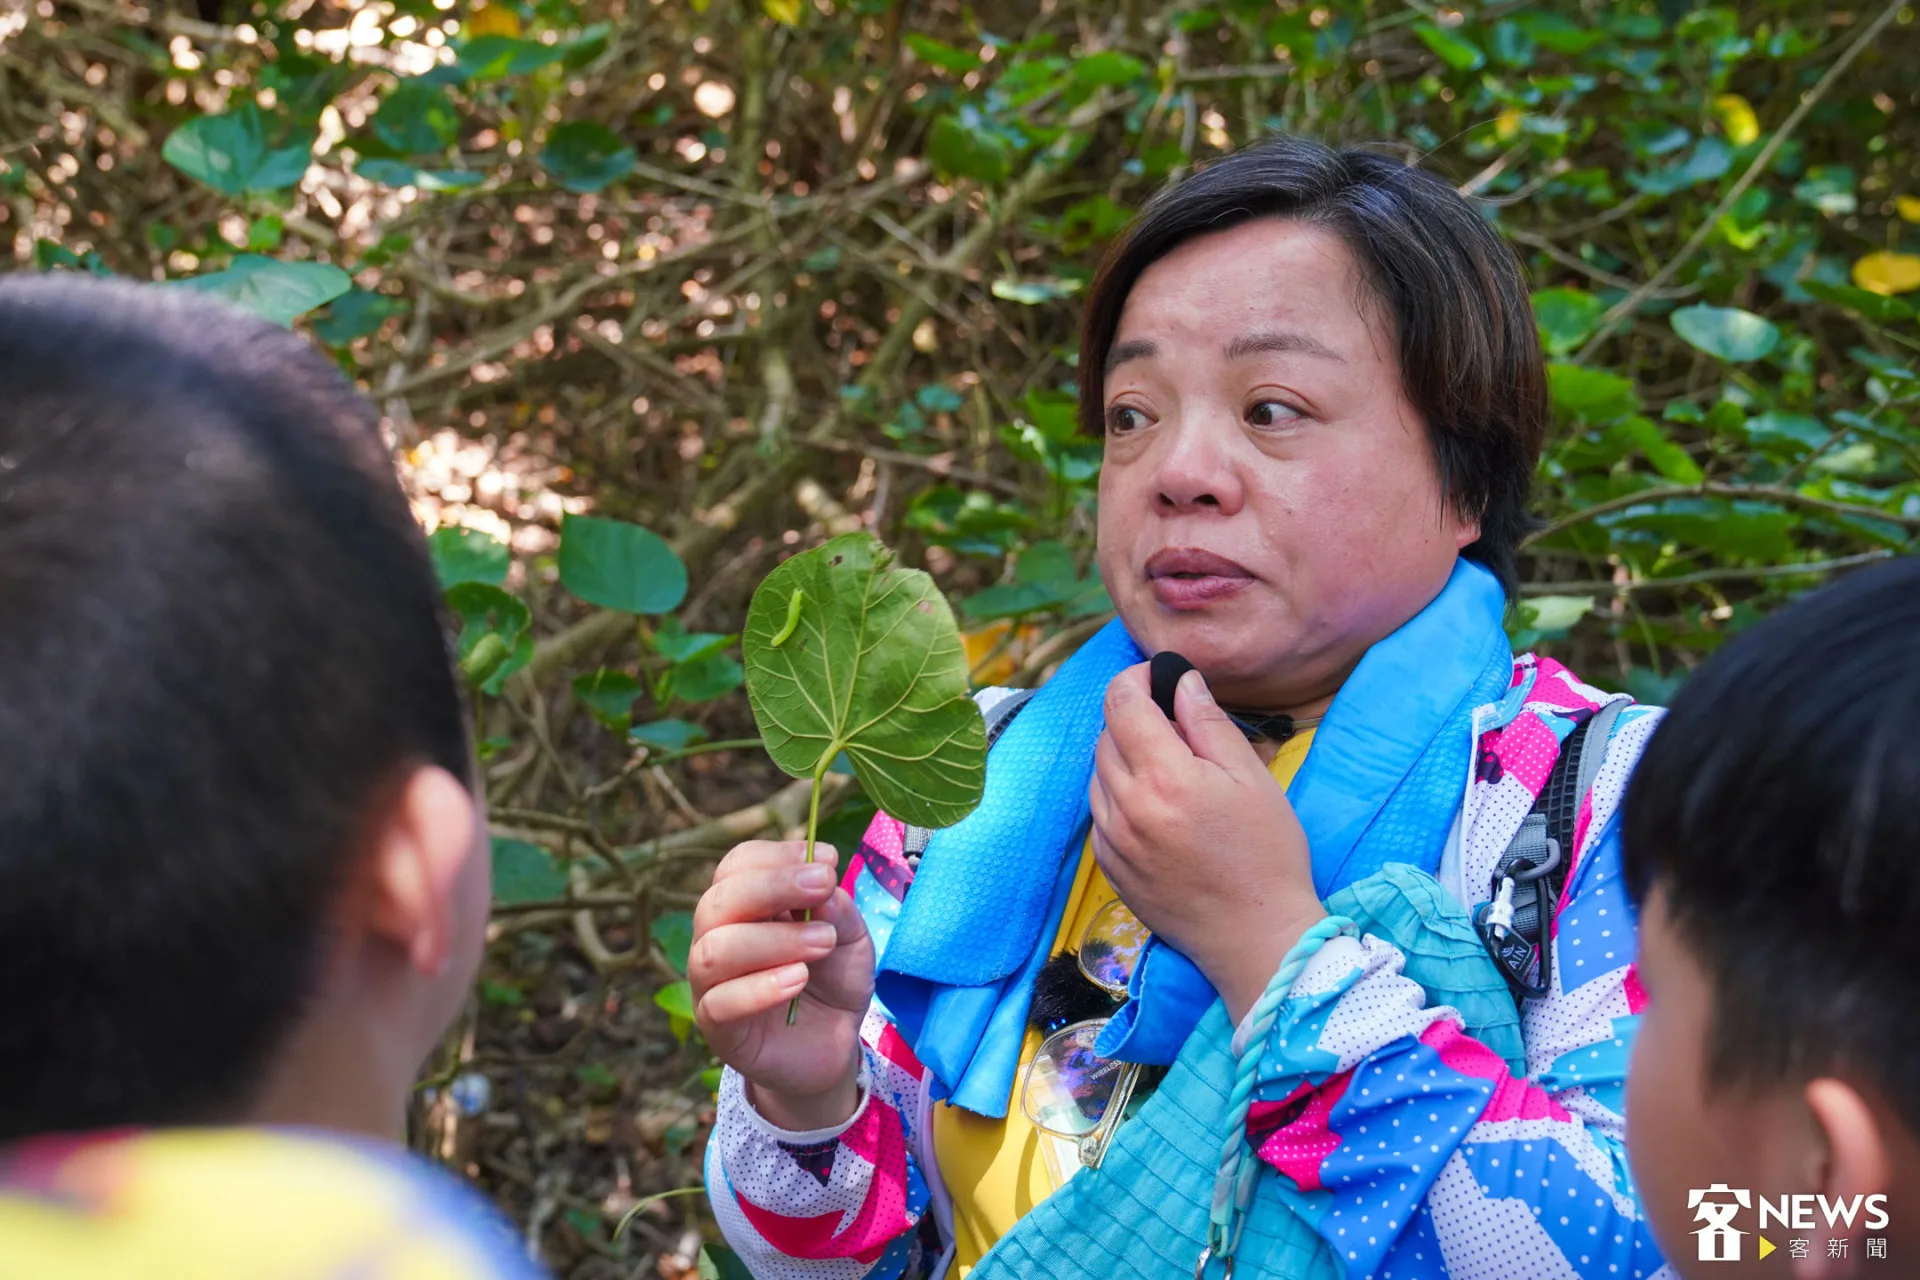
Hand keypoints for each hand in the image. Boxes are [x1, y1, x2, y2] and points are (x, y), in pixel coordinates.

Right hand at [689, 840, 871, 1129]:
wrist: (832, 1045)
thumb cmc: (832, 980)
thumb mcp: (850, 939)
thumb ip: (838, 911)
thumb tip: (824, 885)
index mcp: (744, 905)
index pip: (737, 865)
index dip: (777, 856)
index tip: (826, 861)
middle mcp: (717, 936)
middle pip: (719, 900)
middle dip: (774, 886)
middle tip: (823, 886)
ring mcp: (710, 983)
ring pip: (715, 949)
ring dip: (773, 939)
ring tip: (822, 943)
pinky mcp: (716, 1026)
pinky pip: (720, 1002)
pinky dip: (761, 988)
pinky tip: (798, 979)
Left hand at [1088, 663, 1325, 1023]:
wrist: (1255, 936)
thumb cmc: (1265, 854)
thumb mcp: (1250, 777)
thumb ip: (1208, 722)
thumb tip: (1180, 681)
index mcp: (1163, 777)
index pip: (1121, 703)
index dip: (1135, 680)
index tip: (1157, 680)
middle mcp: (1126, 806)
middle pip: (1106, 735)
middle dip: (1134, 719)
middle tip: (1177, 730)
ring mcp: (1112, 840)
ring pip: (1098, 773)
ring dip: (1125, 758)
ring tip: (1172, 772)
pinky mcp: (1109, 866)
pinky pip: (1101, 812)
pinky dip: (1120, 796)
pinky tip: (1159, 808)